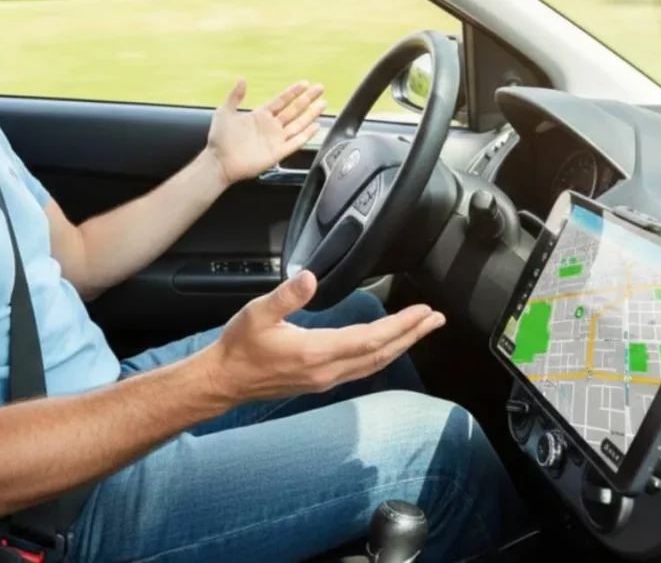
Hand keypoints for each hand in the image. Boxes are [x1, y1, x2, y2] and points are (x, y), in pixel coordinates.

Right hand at [204, 271, 445, 404]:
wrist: (225, 380)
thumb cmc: (239, 346)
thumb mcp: (258, 313)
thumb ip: (287, 295)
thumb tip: (311, 277)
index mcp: (316, 352)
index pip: (371, 338)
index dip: (401, 325)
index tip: (423, 311)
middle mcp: (327, 370)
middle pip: (381, 353)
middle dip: (412, 335)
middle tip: (436, 319)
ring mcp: (325, 379)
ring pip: (375, 364)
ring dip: (401, 345)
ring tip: (420, 330)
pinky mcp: (321, 381)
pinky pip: (362, 368)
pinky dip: (382, 354)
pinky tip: (387, 346)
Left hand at [206, 79, 326, 186]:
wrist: (219, 162)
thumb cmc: (220, 139)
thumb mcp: (224, 112)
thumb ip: (235, 97)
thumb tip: (242, 80)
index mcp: (260, 116)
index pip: (281, 101)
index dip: (293, 92)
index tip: (304, 83)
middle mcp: (270, 127)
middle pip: (293, 110)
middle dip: (307, 99)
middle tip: (320, 88)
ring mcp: (275, 140)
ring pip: (298, 124)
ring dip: (311, 114)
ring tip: (323, 104)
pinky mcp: (277, 153)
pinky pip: (296, 143)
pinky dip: (306, 135)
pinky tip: (316, 126)